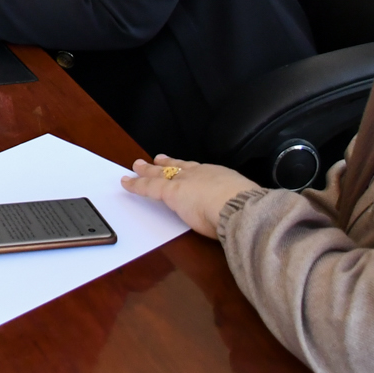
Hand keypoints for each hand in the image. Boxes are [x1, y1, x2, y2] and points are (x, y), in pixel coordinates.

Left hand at [120, 155, 258, 239]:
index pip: (200, 171)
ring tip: (137, 166)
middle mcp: (200, 174)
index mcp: (219, 177)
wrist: (238, 206)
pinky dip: (136, 185)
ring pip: (161, 173)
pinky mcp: (170, 191)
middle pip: (178, 167)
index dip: (189, 169)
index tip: (183, 166)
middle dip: (166, 164)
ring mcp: (184, 181)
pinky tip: (126, 183)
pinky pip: (148, 186)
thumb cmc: (246, 209)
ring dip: (148, 170)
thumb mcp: (243, 202)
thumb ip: (234, 205)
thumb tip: (237, 213)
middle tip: (156, 159)